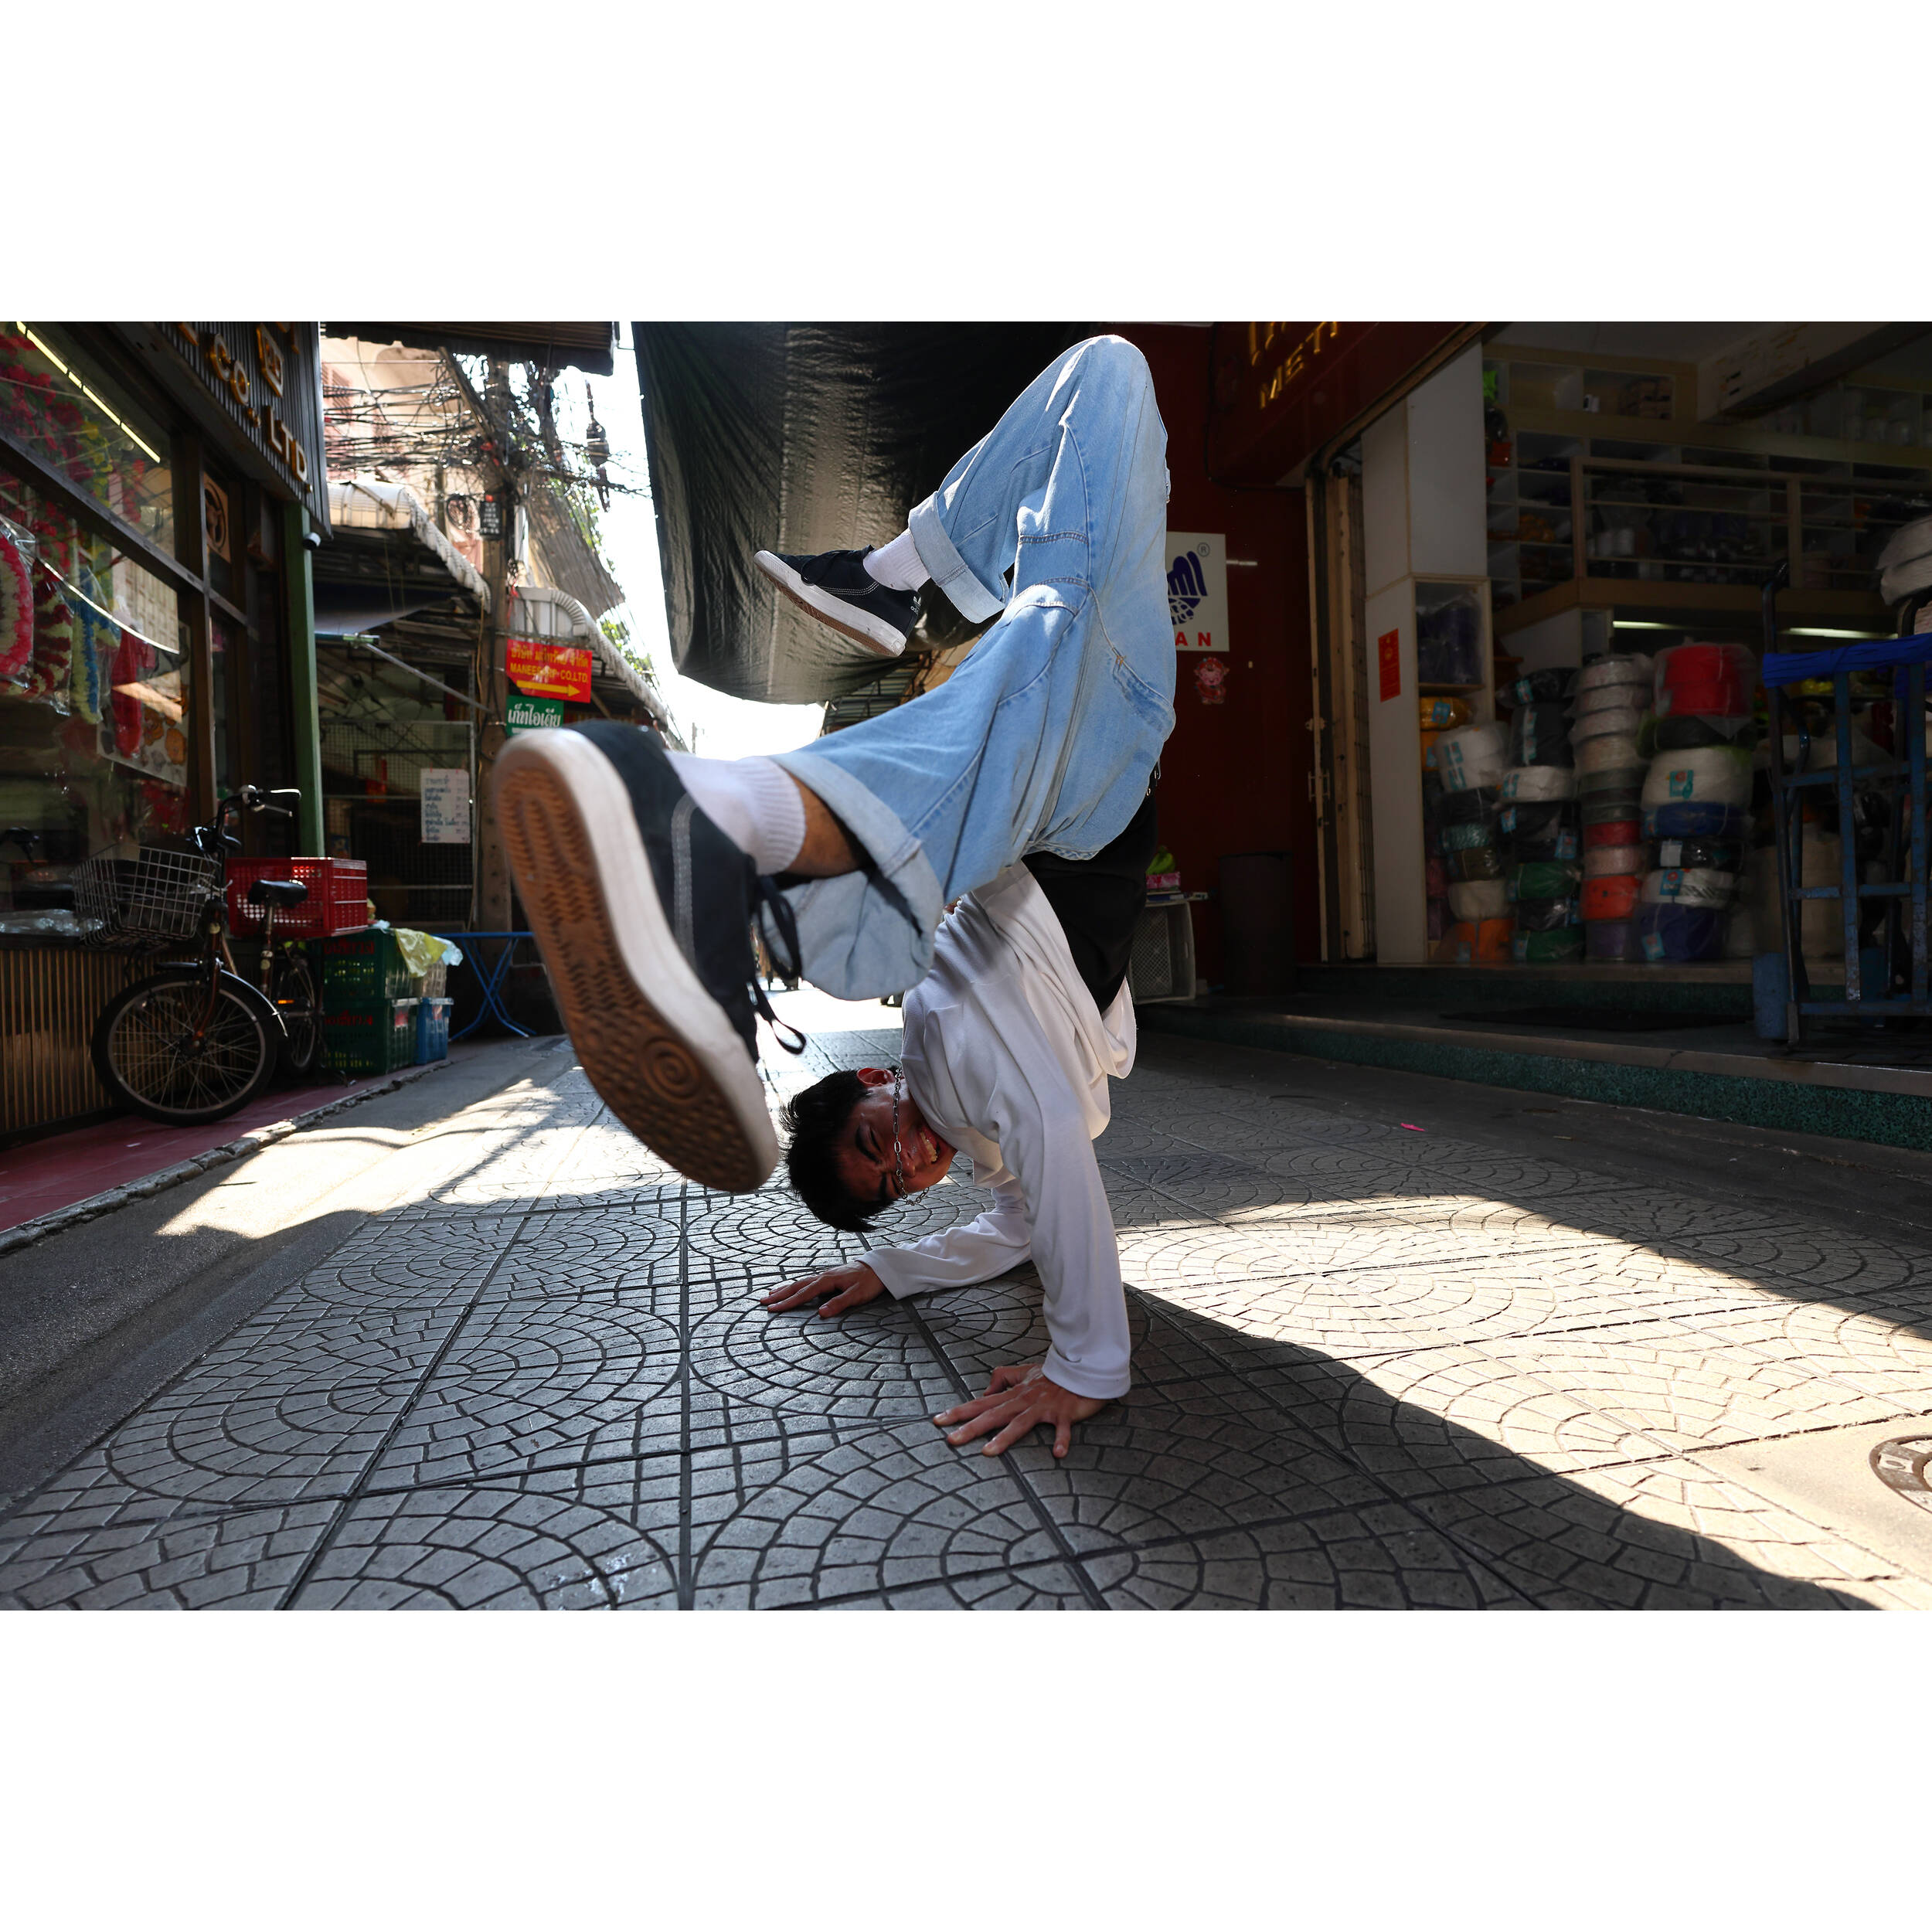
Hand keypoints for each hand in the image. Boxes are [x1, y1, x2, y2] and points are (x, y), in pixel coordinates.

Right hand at [761, 1263, 886, 1317]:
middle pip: (796, 1286)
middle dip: (779, 1295)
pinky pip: (807, 1281)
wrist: (879, 1267)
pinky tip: (792, 1288)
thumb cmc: (869, 1281)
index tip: (773, 1309)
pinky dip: (795, 1285)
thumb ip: (839, 1303)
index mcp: (827, 1280)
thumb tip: (821, 1314)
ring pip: (800, 1282)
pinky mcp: (828, 1277)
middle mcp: (823, 1276)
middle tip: (762, 1301)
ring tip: (770, 1294)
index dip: (787, 1303)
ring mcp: (825, 1276)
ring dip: (785, 1289)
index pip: (803, 1293)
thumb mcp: (857, 1295)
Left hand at [933, 1361, 1105, 1458]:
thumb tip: (985, 1392)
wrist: (1081, 1368)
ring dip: (1004, 1438)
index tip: (938, 1421)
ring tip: (988, 1452)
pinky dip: (1061, 1441)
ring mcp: (1043, 1407)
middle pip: (993, 1415)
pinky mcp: (1064, 1413)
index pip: (980, 1403)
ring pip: (1020, 1424)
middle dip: (971, 1428)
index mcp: (1012, 1394)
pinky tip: (1057, 1454)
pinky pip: (1062, 1429)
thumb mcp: (1024, 1372)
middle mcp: (1023, 1401)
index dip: (959, 1412)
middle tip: (951, 1441)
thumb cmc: (1053, 1375)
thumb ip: (1002, 1378)